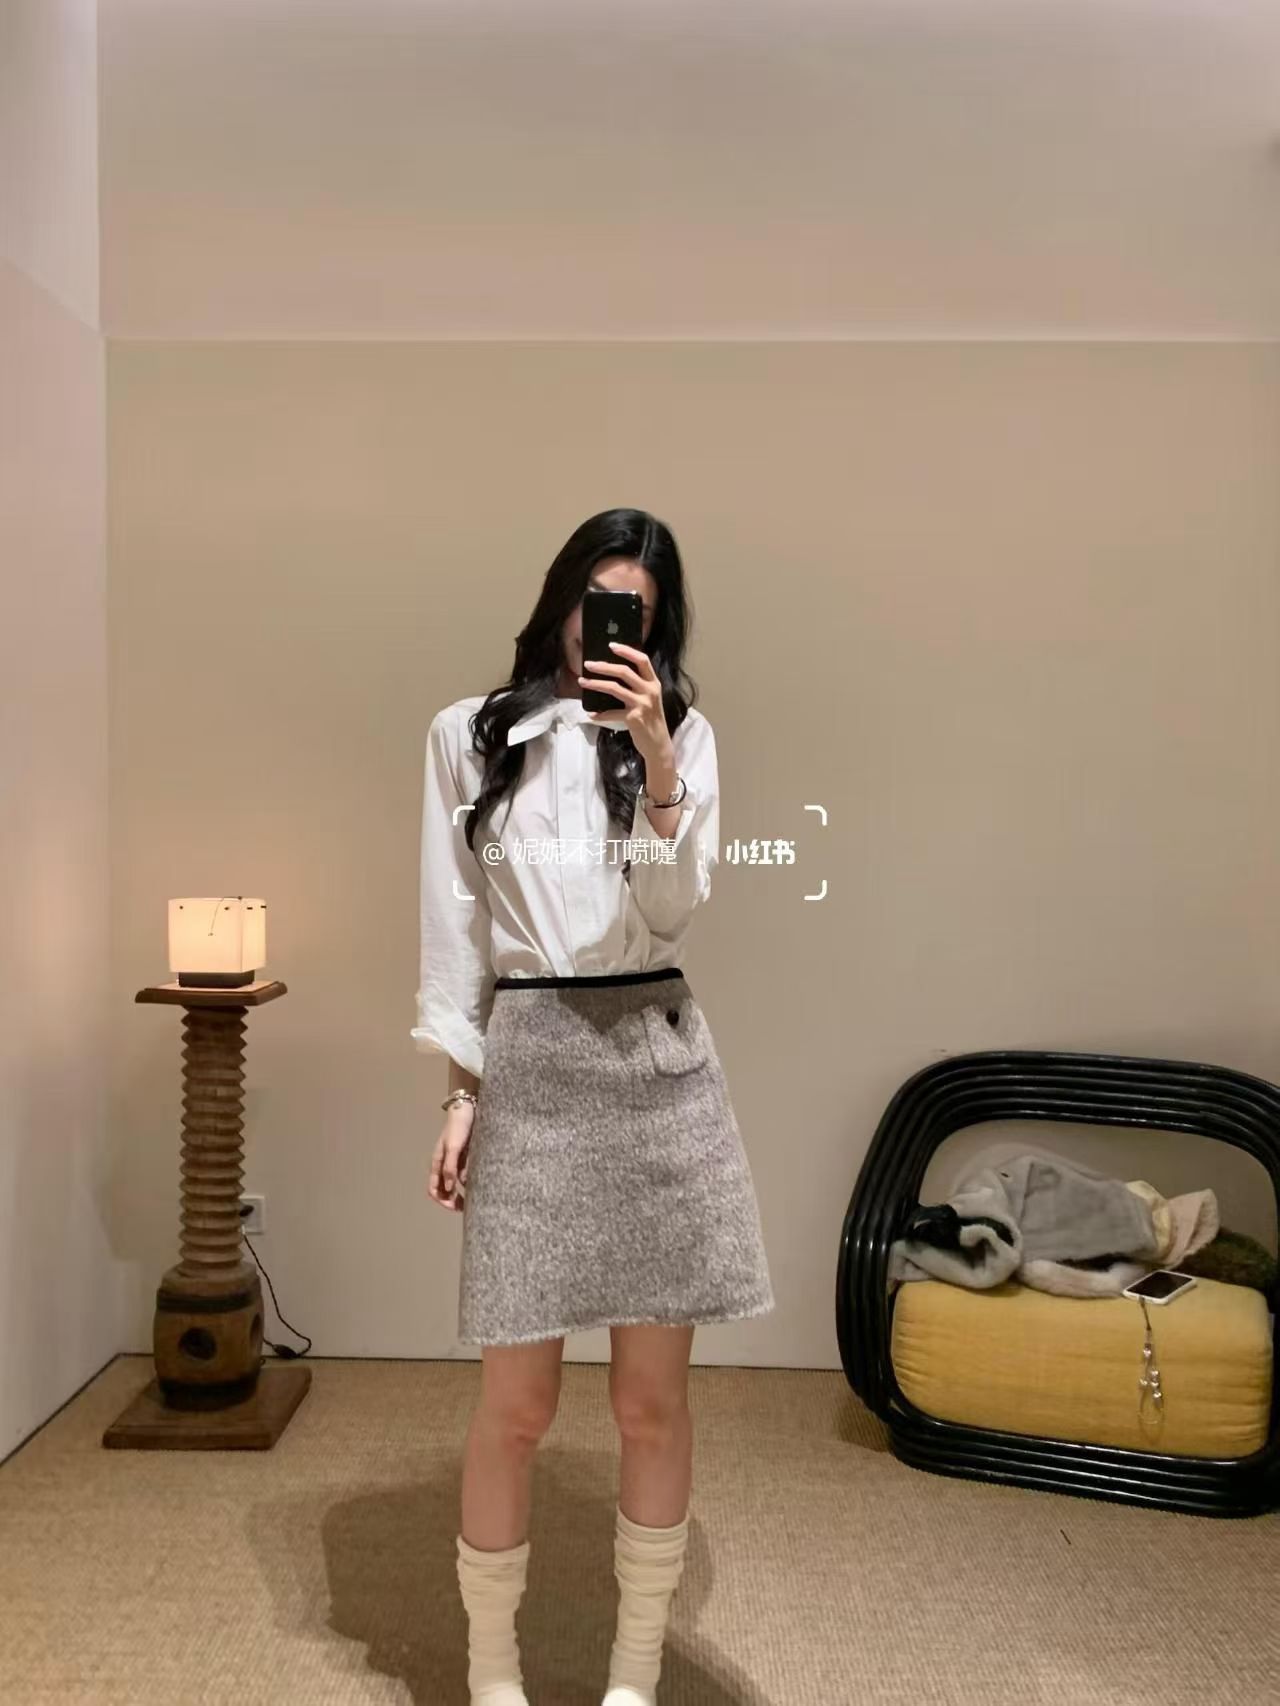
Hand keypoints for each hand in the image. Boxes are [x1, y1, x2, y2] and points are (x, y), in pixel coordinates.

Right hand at [428, 1104, 472, 1212]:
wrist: (469, 1108)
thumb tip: (449, 1188)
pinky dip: (470, 1182)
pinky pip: (466, 1174)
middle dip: (453, 1200)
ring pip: (456, 1184)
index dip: (442, 1201)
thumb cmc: (458, 1127)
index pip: (434, 1189)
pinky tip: (480, 1185)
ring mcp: (456, 1161)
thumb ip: (450, 1167)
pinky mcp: (467, 1157)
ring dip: (462, 1193)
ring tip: (474, 1200)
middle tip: (466, 1208)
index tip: (455, 1206)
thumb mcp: (453, 1147)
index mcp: (437, 1163)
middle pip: (445, 1190)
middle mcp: (445, 1165)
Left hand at [578, 641, 673, 770]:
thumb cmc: (651, 721)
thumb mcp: (649, 699)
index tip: (611, 645)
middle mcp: (650, 691)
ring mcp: (642, 704)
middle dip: (604, 666)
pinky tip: (591, 714)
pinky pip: (611, 713)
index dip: (627, 650)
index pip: (642, 660)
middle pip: (624, 671)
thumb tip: (613, 674)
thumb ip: (638, 686)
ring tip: (583, 682)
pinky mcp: (634, 718)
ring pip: (615, 688)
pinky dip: (599, 714)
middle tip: (588, 664)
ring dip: (596, 684)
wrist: (658, 745)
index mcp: (654, 683)